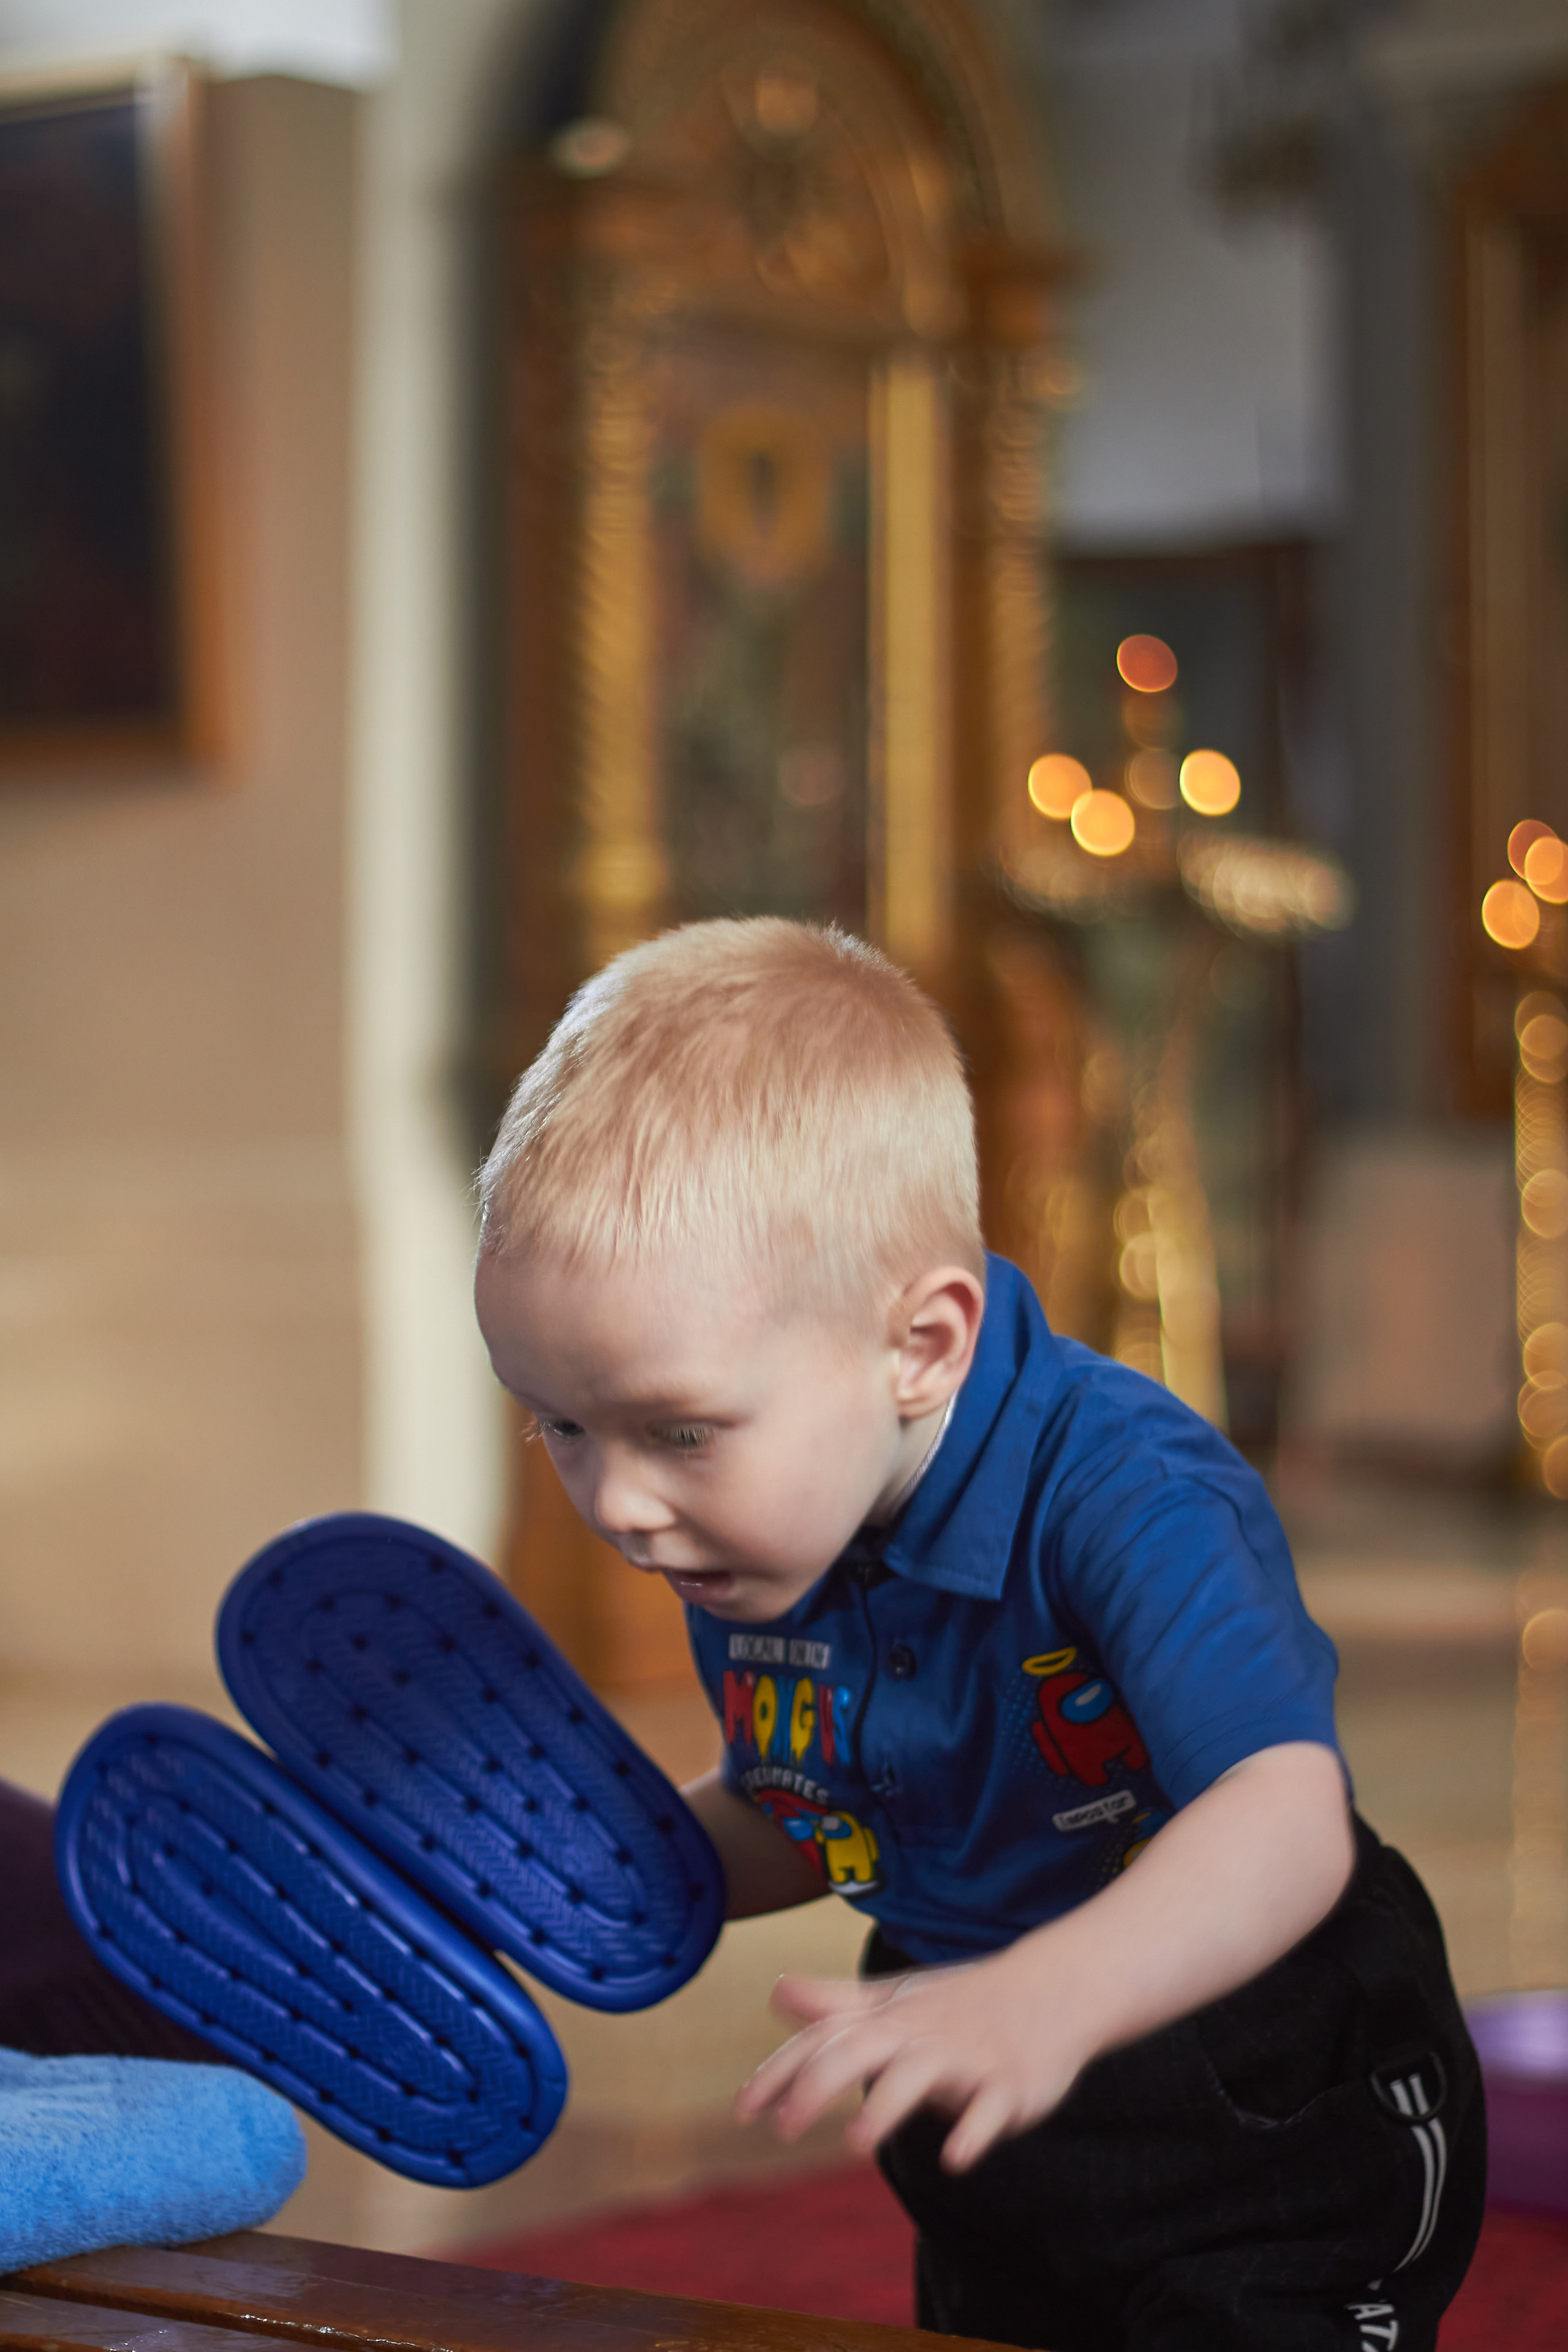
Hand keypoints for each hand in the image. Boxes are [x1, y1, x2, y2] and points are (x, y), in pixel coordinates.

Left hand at [734, 1945, 1093, 2173]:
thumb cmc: (964, 2001)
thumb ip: (838, 2004)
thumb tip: (778, 1993)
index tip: (743, 2111)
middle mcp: (920, 2035)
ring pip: (919, 2075)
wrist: (1055, 1987)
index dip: (780, 2072)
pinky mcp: (1011, 2086)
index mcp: (889, 2019)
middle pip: (859, 2049)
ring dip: (886, 2106)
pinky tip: (953, 2157)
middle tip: (783, 2129)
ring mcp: (966, 2059)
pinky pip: (990, 2109)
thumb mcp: (899, 1999)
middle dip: (819, 2084)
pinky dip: (973, 2130)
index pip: (823, 2041)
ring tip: (855, 2141)